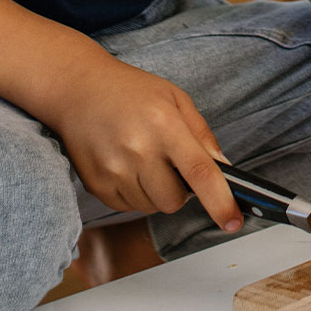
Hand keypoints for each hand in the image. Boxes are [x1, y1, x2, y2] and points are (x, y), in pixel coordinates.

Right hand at [34, 58, 242, 231]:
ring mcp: (113, 169)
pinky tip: (126, 165)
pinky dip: (135, 194)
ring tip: (143, 159)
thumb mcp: (175, 98)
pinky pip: (128, 207)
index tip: (233, 221)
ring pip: (151, 207)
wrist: (77, 88)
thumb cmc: (131, 91)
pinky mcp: (95, 184)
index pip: (199, 172)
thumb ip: (202, 134)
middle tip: (170, 164)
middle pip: (174, 201)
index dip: (220, 201)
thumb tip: (223, 168)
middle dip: (180, 191)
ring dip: (156, 192)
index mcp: (165, 125)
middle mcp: (138, 149)